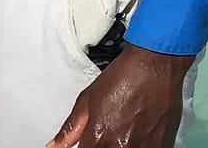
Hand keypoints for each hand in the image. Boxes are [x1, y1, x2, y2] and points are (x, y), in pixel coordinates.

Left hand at [47, 43, 195, 146]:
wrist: (153, 67)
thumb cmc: (122, 78)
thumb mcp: (87, 99)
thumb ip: (71, 128)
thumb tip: (54, 145)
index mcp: (100, 137)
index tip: (87, 143)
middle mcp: (122, 147)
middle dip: (101, 146)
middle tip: (107, 131)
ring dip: (120, 146)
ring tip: (123, 129)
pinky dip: (138, 145)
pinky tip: (136, 133)